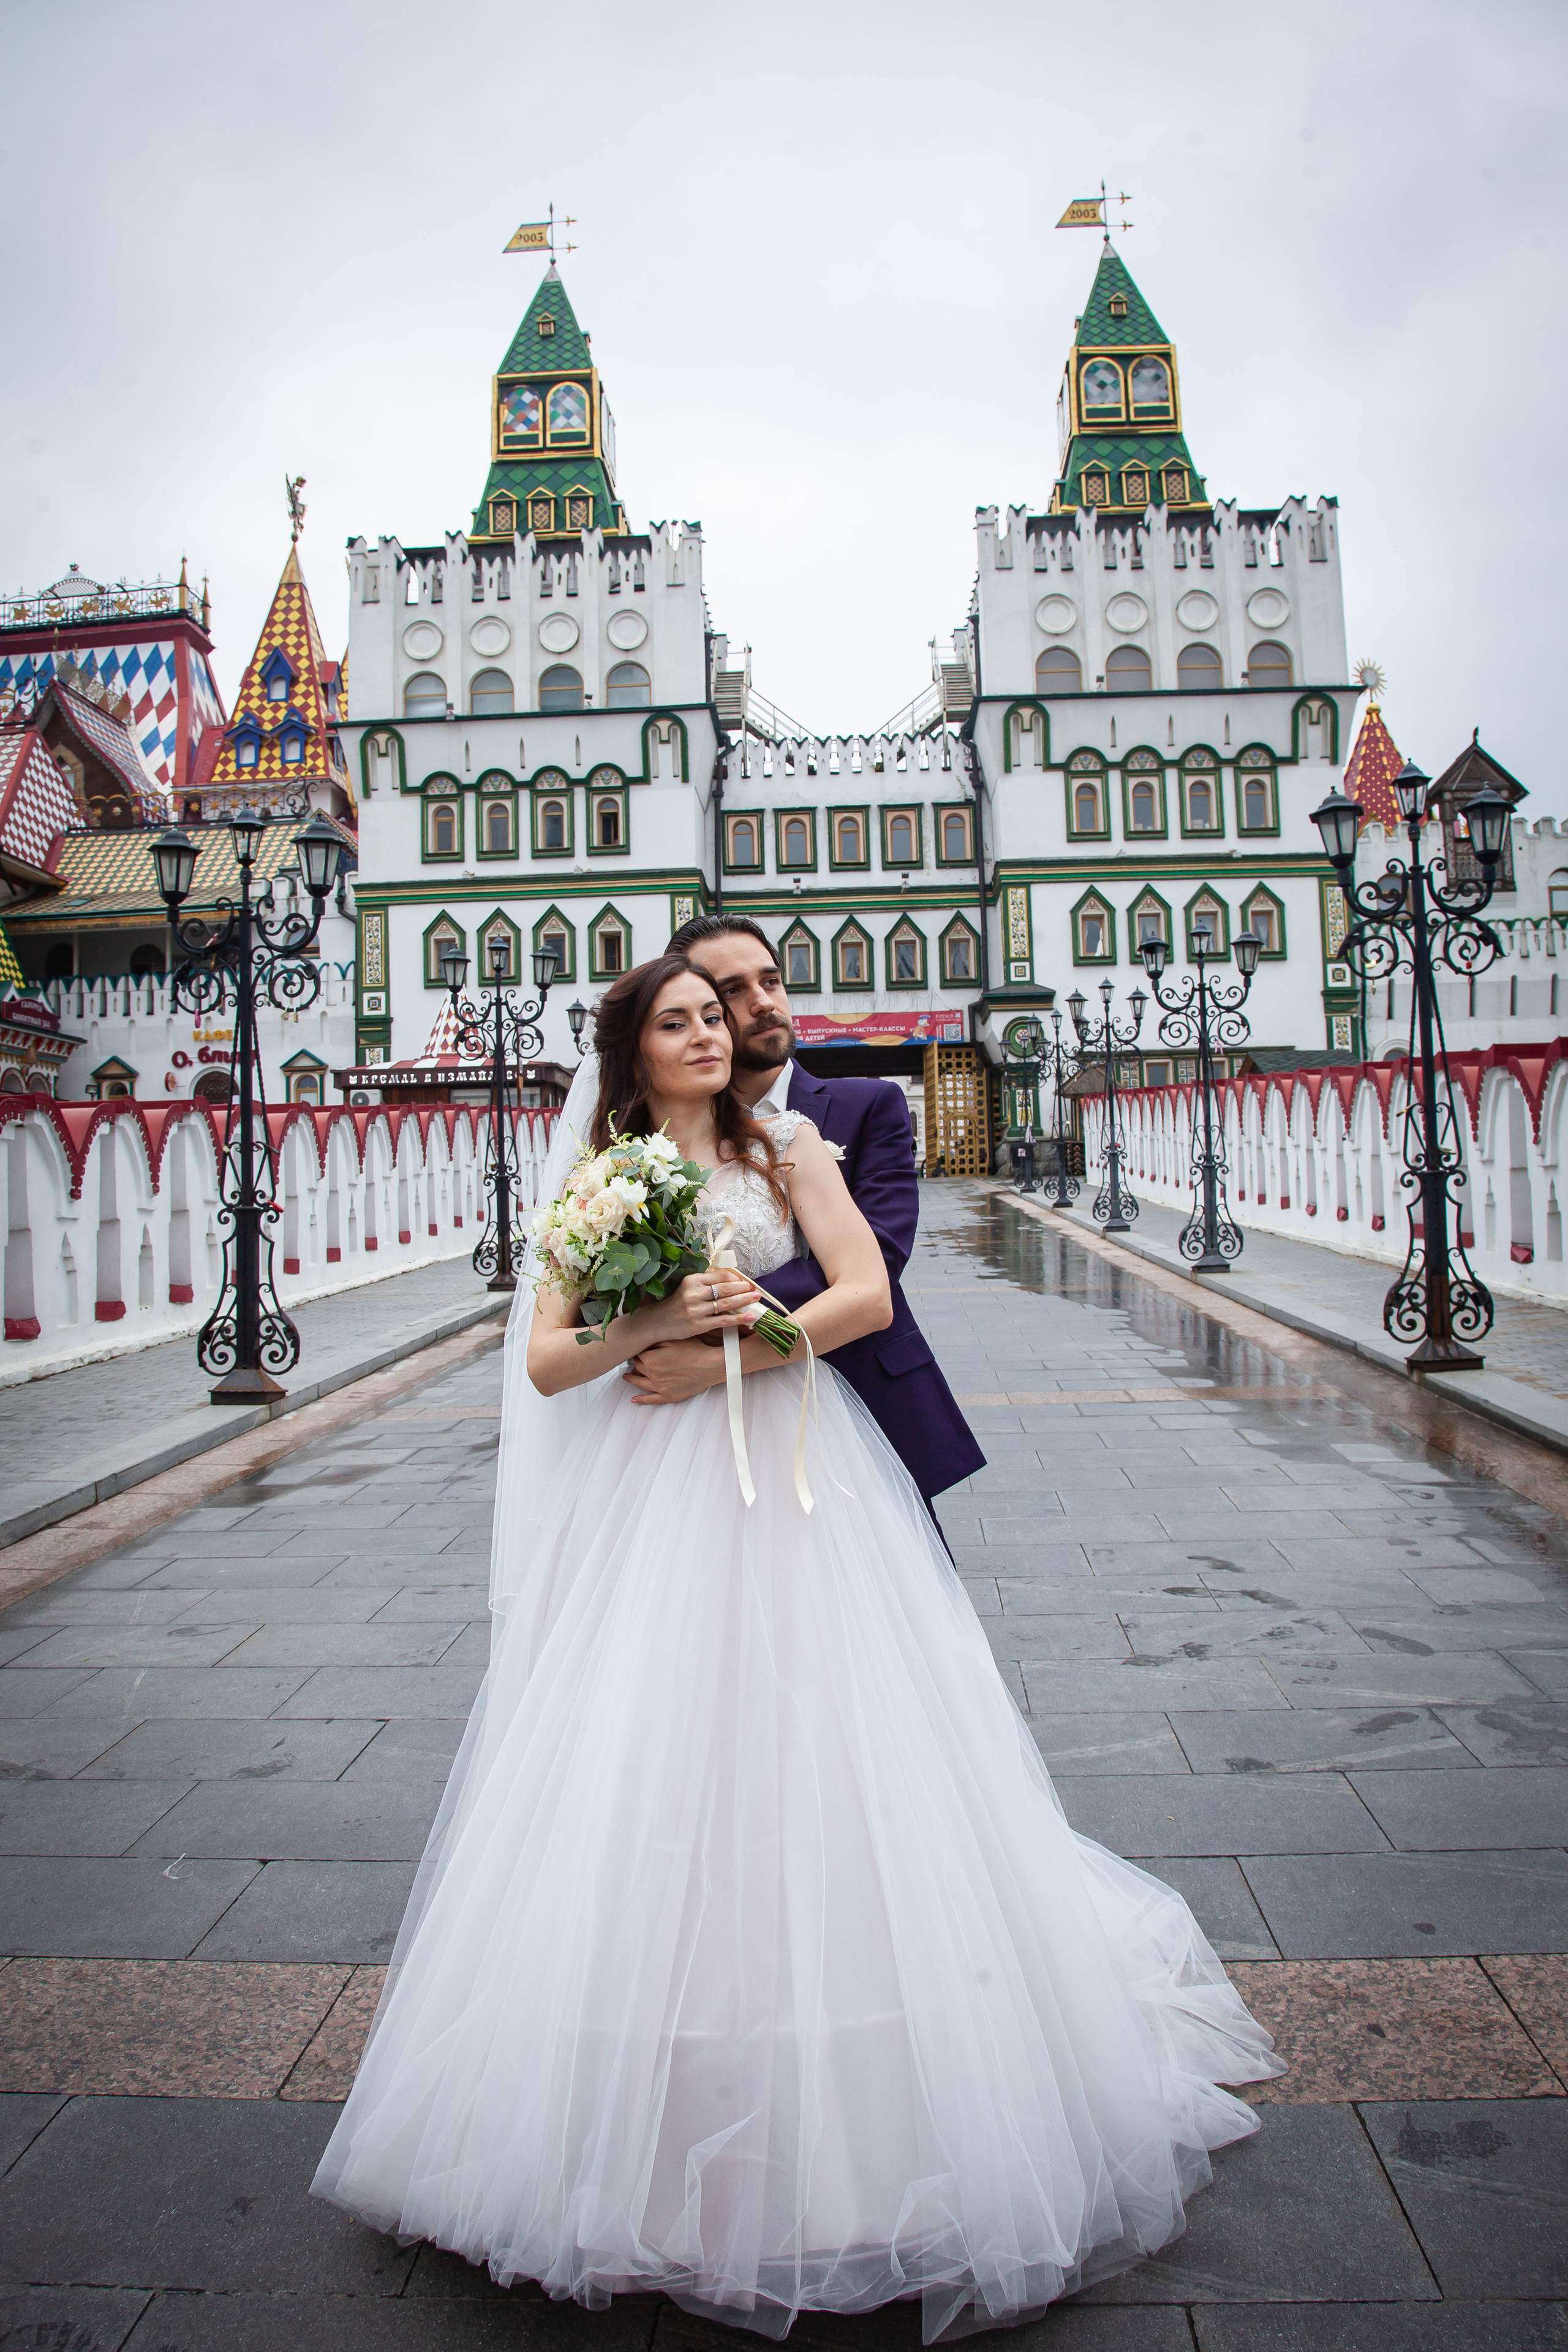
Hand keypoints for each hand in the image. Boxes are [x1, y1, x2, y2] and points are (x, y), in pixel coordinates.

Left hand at [623, 1339, 728, 1404]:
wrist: (712, 1364)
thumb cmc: (695, 1349)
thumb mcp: (673, 1338)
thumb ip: (655, 1341)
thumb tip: (642, 1344)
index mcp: (650, 1360)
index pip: (638, 1355)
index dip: (637, 1351)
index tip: (636, 1348)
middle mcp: (652, 1375)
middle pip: (638, 1368)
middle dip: (634, 1363)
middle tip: (631, 1360)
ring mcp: (661, 1388)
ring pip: (641, 1384)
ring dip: (632, 1380)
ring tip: (626, 1377)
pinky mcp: (670, 1396)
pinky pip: (652, 1400)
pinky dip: (642, 1400)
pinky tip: (634, 1400)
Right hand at [638, 1267, 759, 1346]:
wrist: (658, 1321)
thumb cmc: (675, 1303)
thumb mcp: (686, 1286)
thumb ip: (704, 1282)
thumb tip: (729, 1279)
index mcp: (692, 1280)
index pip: (719, 1276)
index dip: (735, 1278)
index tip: (744, 1281)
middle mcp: (694, 1293)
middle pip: (725, 1289)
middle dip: (743, 1288)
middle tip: (755, 1289)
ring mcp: (696, 1310)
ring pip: (726, 1304)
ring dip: (744, 1301)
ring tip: (756, 1299)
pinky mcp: (698, 1325)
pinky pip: (723, 1321)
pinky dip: (738, 1319)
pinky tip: (749, 1317)